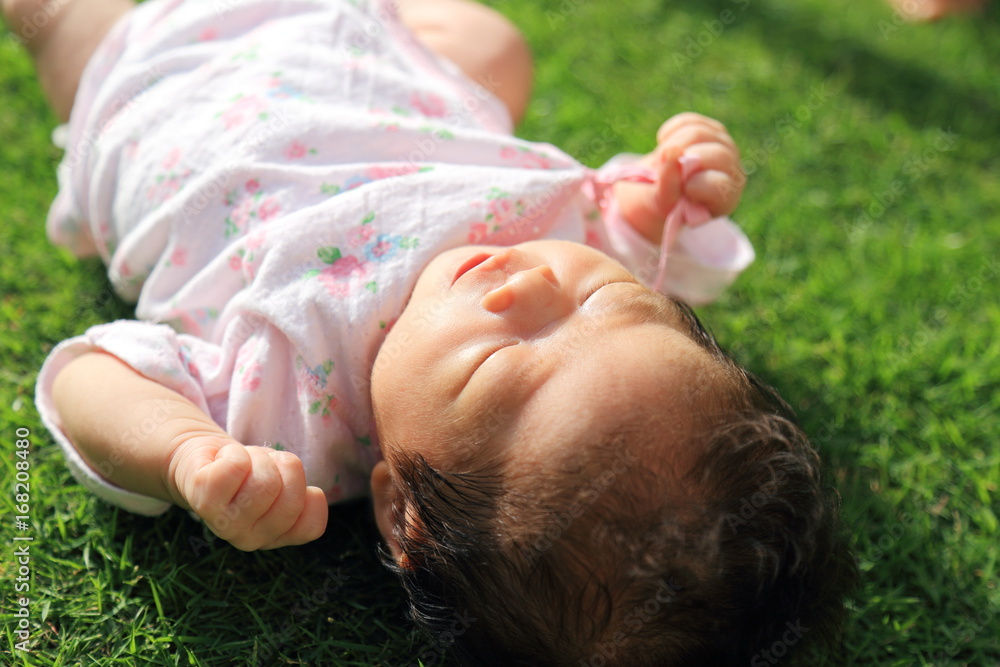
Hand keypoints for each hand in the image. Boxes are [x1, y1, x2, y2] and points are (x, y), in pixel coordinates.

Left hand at [169, 436, 328, 550]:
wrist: (200, 461)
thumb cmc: (248, 471)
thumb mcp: (282, 482)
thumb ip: (299, 493)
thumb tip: (313, 495)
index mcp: (275, 537)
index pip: (312, 525)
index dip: (310, 494)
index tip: (288, 481)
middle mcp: (251, 539)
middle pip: (292, 499)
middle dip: (283, 467)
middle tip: (263, 466)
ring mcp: (225, 525)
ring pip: (265, 482)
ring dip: (259, 458)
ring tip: (244, 463)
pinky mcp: (203, 501)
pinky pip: (237, 467)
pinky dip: (236, 452)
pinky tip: (224, 460)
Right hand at [614, 112, 744, 243]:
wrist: (658, 190)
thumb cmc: (662, 203)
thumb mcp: (659, 204)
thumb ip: (667, 186)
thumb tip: (672, 153)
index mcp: (725, 199)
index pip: (719, 185)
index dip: (694, 185)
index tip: (678, 190)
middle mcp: (732, 171)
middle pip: (717, 155)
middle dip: (683, 161)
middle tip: (663, 171)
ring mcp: (724, 146)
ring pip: (700, 133)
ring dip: (671, 146)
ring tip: (661, 162)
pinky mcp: (709, 129)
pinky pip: (688, 121)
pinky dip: (670, 131)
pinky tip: (663, 144)